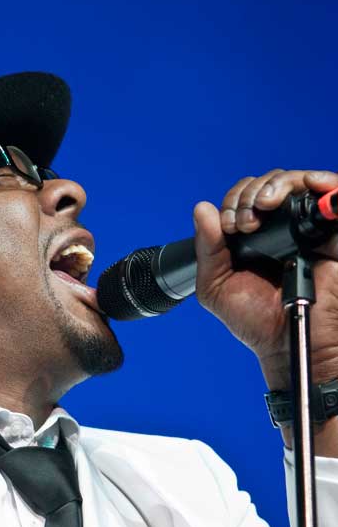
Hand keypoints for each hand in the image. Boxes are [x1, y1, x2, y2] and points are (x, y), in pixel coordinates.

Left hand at [193, 169, 337, 388]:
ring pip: (298, 182)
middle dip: (250, 194)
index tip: (230, 227)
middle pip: (270, 183)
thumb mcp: (216, 287)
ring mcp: (308, 229)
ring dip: (277, 185)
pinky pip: (333, 196)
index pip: (246, 195)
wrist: (285, 343)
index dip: (234, 200)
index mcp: (254, 237)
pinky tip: (308, 184)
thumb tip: (202, 208)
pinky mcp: (333, 235)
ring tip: (265, 206)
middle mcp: (281, 228)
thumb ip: (207, 250)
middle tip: (244, 223)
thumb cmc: (255, 321)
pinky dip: (323, 182)